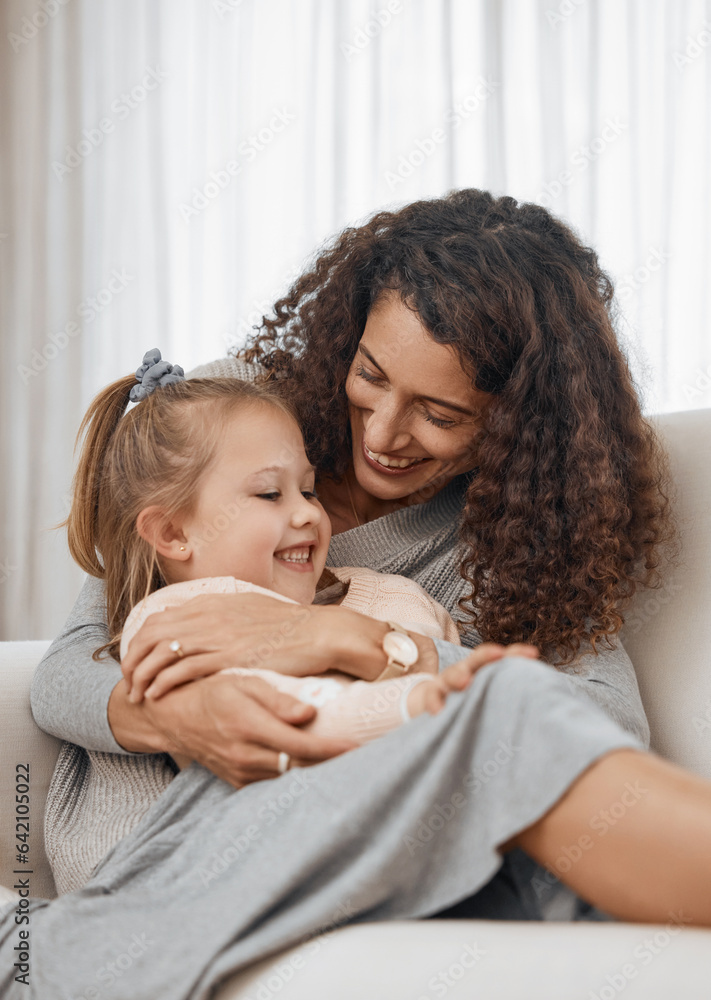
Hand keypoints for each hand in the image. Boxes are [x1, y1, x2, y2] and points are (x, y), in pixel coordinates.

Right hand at [108, 670, 357, 787]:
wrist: (175, 716)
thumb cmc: (214, 690)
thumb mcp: (243, 681)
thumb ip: (276, 698)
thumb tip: (308, 714)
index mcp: (249, 727)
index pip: (300, 745)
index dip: (331, 749)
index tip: (357, 745)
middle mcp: (245, 756)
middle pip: (300, 767)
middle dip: (333, 763)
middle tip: (366, 751)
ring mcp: (242, 774)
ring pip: (289, 777)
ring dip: (318, 770)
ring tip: (348, 757)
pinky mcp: (239, 782)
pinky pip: (275, 782)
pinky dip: (297, 774)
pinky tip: (318, 765)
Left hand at [121, 592, 413, 702]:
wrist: (321, 633)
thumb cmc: (294, 627)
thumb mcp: (254, 611)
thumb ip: (229, 617)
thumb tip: (215, 626)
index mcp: (215, 602)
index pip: (162, 616)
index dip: (142, 638)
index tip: (136, 657)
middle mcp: (210, 615)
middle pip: (152, 633)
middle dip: (132, 657)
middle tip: (127, 679)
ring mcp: (217, 635)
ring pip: (160, 652)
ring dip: (141, 674)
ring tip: (135, 694)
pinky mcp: (226, 657)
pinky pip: (180, 669)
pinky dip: (161, 683)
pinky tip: (155, 695)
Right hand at [407, 642, 538, 716]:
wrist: (437, 706)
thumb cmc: (473, 702)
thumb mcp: (493, 696)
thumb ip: (512, 694)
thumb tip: (549, 704)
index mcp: (485, 670)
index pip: (501, 657)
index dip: (516, 653)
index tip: (533, 654)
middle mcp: (467, 671)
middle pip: (477, 659)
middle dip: (487, 655)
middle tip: (499, 654)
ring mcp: (448, 683)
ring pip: (453, 674)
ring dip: (459, 675)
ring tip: (466, 682)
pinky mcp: (432, 697)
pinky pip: (432, 697)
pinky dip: (435, 702)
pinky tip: (440, 712)